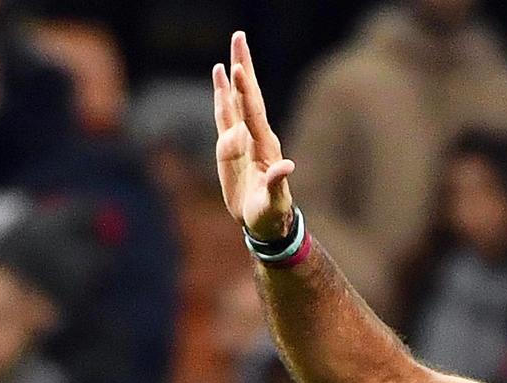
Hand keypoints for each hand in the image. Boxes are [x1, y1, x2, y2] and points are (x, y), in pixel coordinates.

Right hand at [213, 31, 295, 238]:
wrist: (265, 222)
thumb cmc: (271, 214)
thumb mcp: (274, 201)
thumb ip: (278, 183)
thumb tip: (287, 167)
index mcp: (265, 146)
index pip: (253, 113)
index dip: (246, 92)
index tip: (240, 69)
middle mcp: (255, 136)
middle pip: (248, 95)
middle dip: (244, 66)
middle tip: (240, 37)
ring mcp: (243, 138)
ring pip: (236, 99)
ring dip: (233, 73)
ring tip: (232, 49)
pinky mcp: (231, 145)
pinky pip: (224, 113)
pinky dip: (221, 93)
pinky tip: (219, 75)